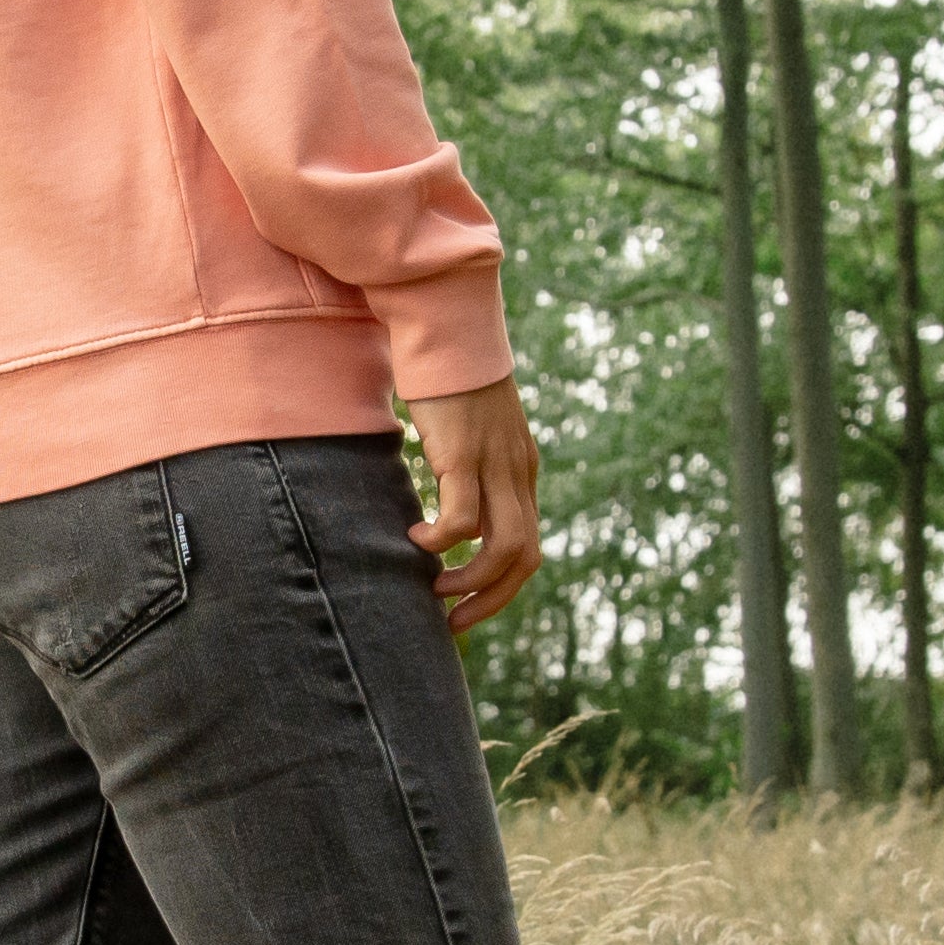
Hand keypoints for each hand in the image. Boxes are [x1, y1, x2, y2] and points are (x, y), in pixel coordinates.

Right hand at [405, 377, 540, 632]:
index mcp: (521, 471)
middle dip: (493, 600)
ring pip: (503, 547)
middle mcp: (517, 472)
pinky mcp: (464, 454)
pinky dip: (441, 541)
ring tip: (435, 587)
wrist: (448, 324)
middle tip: (455, 620)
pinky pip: (461, 519)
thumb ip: (469, 469)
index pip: (529, 546)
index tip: (467, 604)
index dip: (503, 586)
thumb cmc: (447, 376)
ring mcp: (495, 464)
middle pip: (525, 558)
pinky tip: (414, 537)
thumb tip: (450, 508)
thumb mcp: (469, 432)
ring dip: (471, 581)